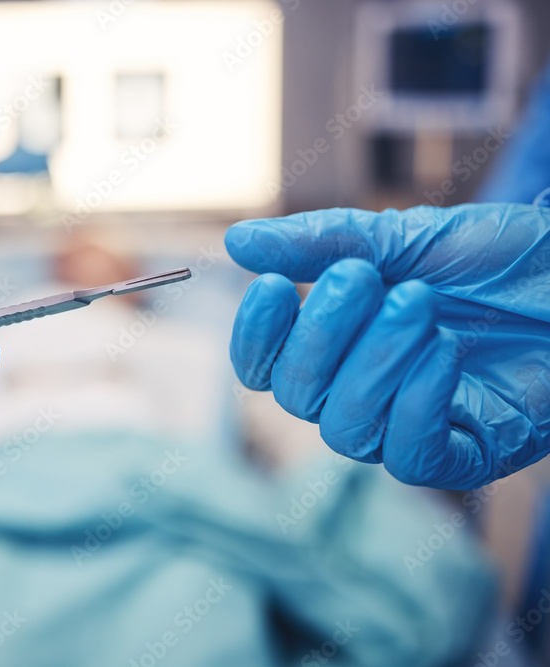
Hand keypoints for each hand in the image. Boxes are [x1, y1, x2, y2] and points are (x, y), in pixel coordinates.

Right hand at [226, 203, 549, 489]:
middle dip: (323, 335)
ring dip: (374, 363)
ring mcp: (411, 427)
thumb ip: (320, 244)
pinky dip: (416, 403)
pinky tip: (444, 350)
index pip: (265, 369)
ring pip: (346, 431)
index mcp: (339, 349)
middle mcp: (364, 395)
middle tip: (366, 279)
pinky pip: (411, 456)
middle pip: (298, 398)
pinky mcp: (466, 454)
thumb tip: (238, 244)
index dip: (256, 337)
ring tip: (419, 305)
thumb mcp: (401, 239)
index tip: (273, 286)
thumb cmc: (497, 259)